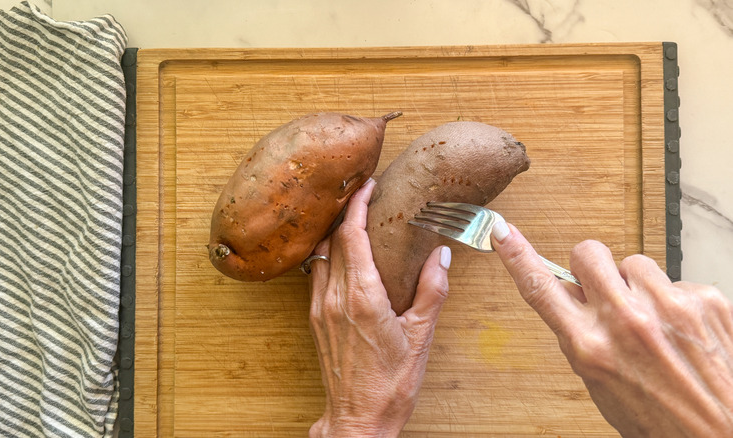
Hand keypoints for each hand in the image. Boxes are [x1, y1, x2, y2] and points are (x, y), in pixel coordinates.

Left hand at [307, 179, 450, 437]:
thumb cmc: (392, 383)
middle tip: (364, 195)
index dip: (357, 205)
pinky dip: (328, 256)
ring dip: (334, 233)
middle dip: (346, 212)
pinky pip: (315, 274)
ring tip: (353, 219)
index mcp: (362, 296)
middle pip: (333, 239)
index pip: (352, 235)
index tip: (367, 186)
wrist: (357, 418)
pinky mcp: (314, 319)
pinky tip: (343, 255)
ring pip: (320, 255)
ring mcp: (319, 308)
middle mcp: (334, 297)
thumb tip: (441, 255)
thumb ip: (432, 291)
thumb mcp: (421, 336)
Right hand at [491, 222, 732, 436]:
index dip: (517, 256)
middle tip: (604, 287)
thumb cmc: (662, 420)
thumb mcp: (601, 383)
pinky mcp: (704, 299)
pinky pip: (676, 279)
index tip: (502, 232)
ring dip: (637, 285)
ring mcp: (668, 306)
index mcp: (591, 346)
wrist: (723, 436)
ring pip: (634, 262)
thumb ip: (581, 336)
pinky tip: (682, 329)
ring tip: (653, 320)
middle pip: (588, 253)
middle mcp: (626, 321)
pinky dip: (676, 301)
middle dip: (591, 265)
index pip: (541, 288)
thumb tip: (571, 299)